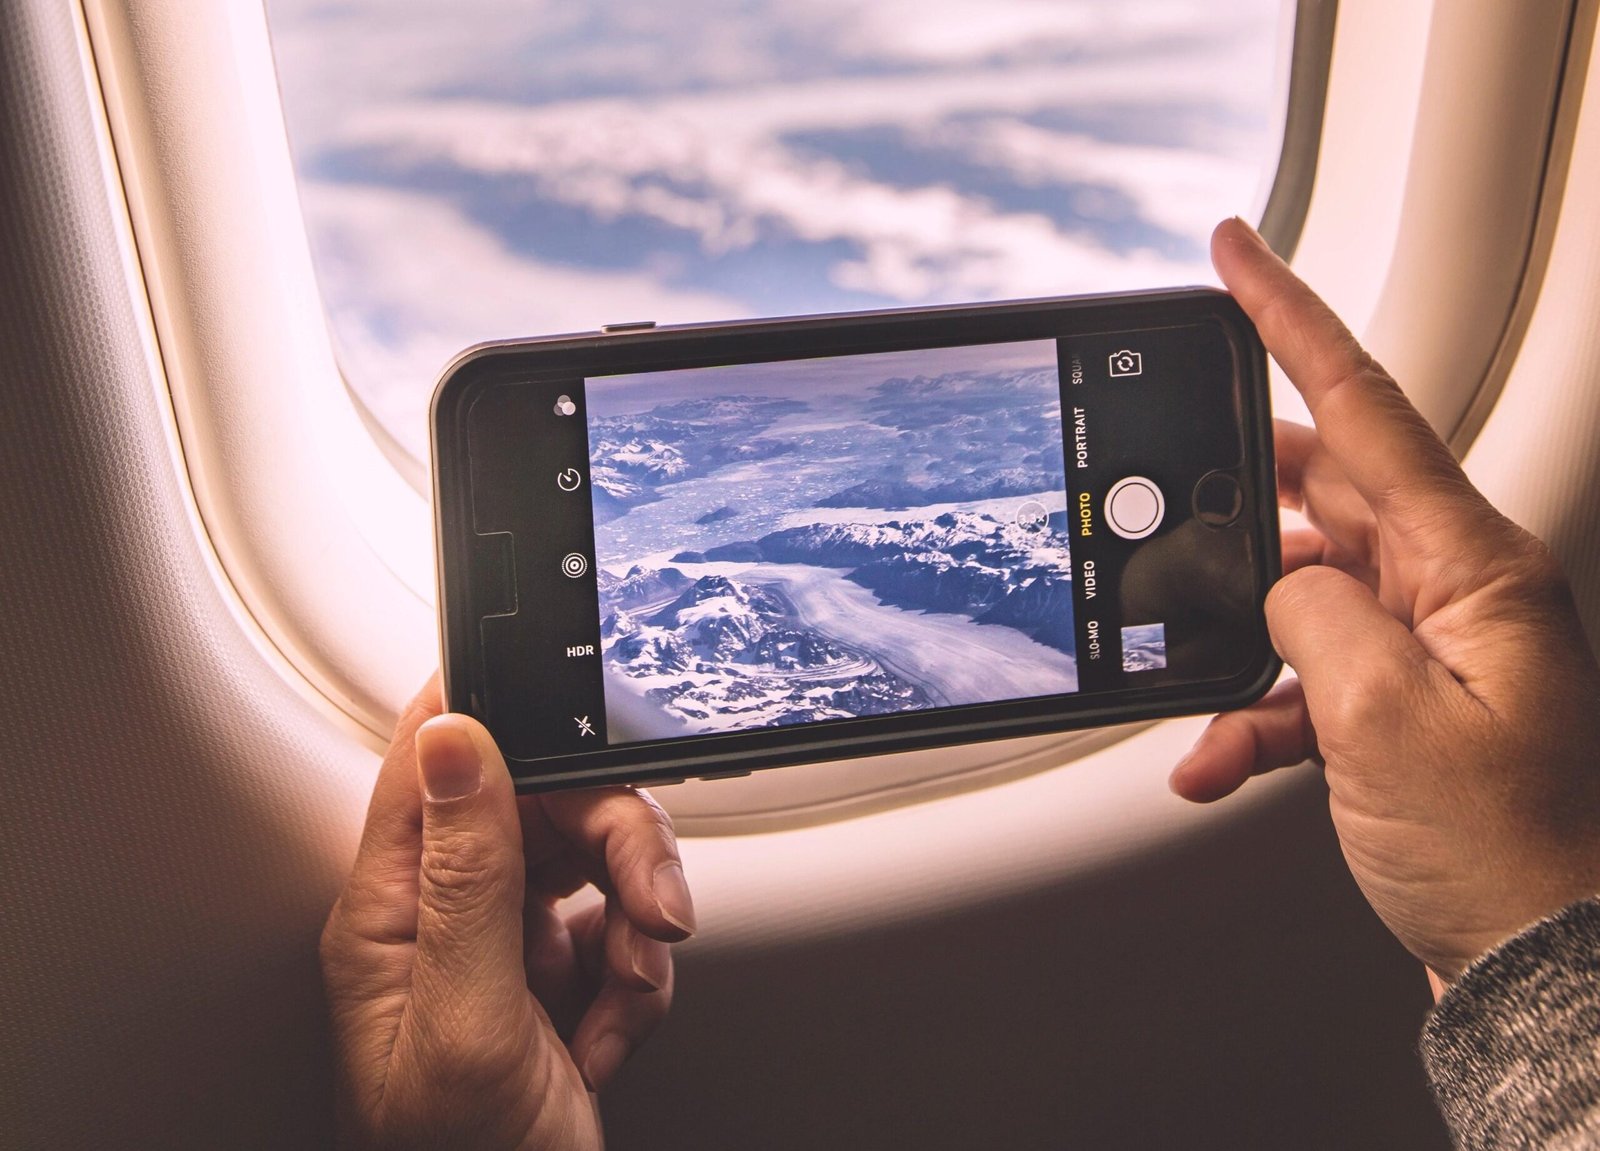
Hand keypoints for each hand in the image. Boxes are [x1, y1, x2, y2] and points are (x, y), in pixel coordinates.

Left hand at [320, 677, 695, 1149]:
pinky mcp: (553, 973)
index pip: (432, 762)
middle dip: (617, 846)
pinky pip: (619, 924)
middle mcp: (442, 913)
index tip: (573, 705)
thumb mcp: (466, 1019)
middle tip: (656, 903)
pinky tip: (613, 1026)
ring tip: (636, 980)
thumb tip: (453, 739)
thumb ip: (467, 876)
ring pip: (594, 858)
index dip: (499, 718)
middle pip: (544, 803)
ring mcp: (500, 943)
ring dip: (639, 915)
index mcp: (389, 909)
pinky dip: (639, 972)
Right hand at [1171, 218, 1599, 984]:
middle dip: (1238, 506)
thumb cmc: (1497, 851)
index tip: (1236, 255)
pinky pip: (1306, 668)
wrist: (1530, 959)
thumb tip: (1277, 581)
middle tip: (1173, 509)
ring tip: (1201, 698)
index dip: (1291, 321)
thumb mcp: (1379, 721)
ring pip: (1301, 589)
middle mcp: (1458, 587)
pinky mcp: (1402, 694)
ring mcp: (1430, 641)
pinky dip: (1253, 707)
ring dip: (1235, 642)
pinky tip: (1217, 755)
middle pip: (1323, 492)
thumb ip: (1311, 615)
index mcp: (1477, 566)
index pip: (1371, 407)